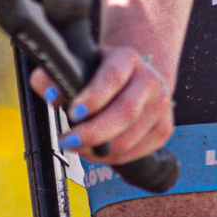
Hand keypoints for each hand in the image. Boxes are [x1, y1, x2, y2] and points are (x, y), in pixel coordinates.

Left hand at [30, 43, 173, 168]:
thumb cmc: (98, 75)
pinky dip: (112, 158)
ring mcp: (161, 105)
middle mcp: (150, 80)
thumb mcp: (76, 67)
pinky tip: (97, 151)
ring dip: (99, 149)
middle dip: (94, 132)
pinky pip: (137, 152)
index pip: (112, 76)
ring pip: (129, 138)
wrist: (131, 78)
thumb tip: (51, 96)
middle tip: (68, 142)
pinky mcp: (164, 128)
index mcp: (127, 58)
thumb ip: (53, 77)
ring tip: (78, 145)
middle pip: (126, 112)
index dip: (93, 97)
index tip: (73, 113)